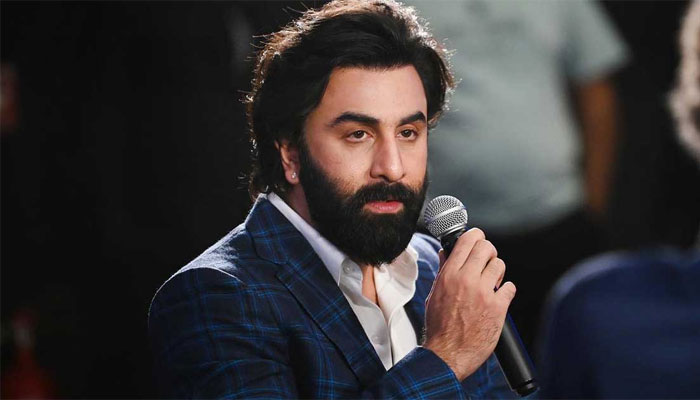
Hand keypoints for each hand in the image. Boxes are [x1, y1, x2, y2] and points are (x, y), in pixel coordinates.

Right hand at [423, 228, 515, 380]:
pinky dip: (505, 291)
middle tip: (486, 263)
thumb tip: (446, 253)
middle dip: (488, 252)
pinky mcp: (498, 307)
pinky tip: (497, 298)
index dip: (476, 236)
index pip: (467, 240)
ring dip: (497, 272)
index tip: (478, 239)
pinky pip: (510, 287)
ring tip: (491, 283)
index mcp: (449, 275)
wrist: (448, 353)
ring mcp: (483, 292)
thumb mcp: (435, 294)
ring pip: (500, 264)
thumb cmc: (440, 326)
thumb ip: (443, 270)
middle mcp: (467, 279)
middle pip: (486, 247)